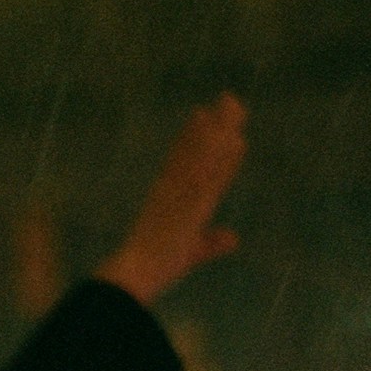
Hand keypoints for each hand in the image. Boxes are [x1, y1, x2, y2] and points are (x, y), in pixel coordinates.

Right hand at [96, 94, 246, 306]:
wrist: (137, 272)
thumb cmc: (157, 265)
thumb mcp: (192, 252)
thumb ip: (212, 243)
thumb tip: (233, 238)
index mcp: (175, 196)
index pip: (191, 160)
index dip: (200, 137)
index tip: (208, 115)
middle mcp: (177, 186)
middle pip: (200, 147)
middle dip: (217, 124)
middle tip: (232, 98)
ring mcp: (181, 189)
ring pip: (204, 151)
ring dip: (220, 127)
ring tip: (233, 102)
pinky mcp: (187, 198)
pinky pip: (205, 169)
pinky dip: (214, 151)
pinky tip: (229, 135)